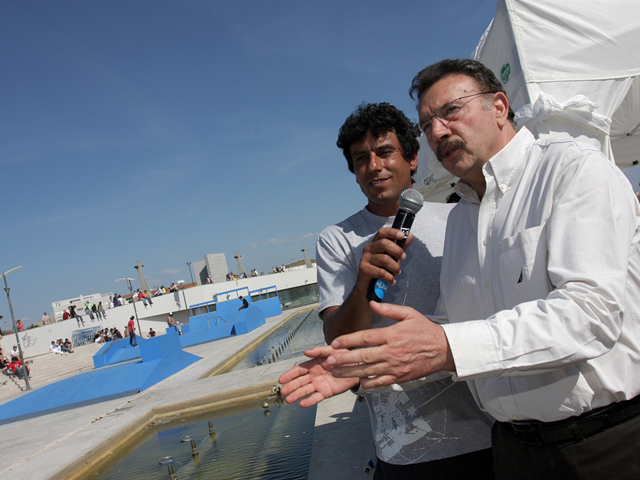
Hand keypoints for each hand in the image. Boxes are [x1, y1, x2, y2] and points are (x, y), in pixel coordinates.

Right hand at [278, 348, 358, 407]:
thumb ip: (319, 351)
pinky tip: (302, 404)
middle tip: (283, 391)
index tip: (281, 380)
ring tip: (289, 400)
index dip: (289, 374)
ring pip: (306, 391)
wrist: (357, 366)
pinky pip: (317, 397)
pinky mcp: (327, 392)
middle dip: (291, 386)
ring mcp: (319, 384)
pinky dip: (310, 401)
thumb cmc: (344, 356)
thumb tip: (306, 351)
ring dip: (297, 395)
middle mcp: (314, 375)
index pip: (298, 370)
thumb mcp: (331, 350)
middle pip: (299, 382)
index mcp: (313, 364)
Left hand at [326, 301, 454, 388]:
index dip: (348, 340)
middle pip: (364, 356)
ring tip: (335, 372)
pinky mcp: (400, 376)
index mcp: (392, 335)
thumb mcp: (409, 314)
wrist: (444, 349)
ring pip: (369, 371)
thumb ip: (389, 309)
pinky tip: (357, 383)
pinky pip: (381, 382)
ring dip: (350, 372)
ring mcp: (395, 366)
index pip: (366, 337)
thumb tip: (372, 303)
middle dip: (344, 359)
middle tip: (328, 360)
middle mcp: (392, 351)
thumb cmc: (425, 330)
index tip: (335, 343)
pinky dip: (369, 383)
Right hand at [355, 228, 413, 292]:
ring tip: (397, 273)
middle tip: (403, 258)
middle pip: (384, 243)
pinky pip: (380, 272)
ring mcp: (365, 258)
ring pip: (384, 259)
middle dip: (397, 251)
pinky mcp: (363, 269)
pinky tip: (391, 281)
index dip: (392, 232)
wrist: (367, 287)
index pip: (382, 232)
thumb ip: (400, 247)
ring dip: (395, 267)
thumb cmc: (380, 269)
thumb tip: (409, 235)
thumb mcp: (392, 257)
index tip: (402, 235)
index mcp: (375, 243)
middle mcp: (368, 249)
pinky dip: (389, 278)